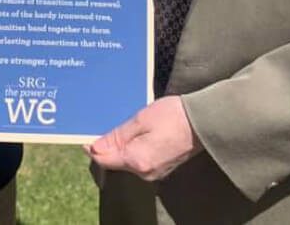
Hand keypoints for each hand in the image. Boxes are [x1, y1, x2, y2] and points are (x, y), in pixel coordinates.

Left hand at [86, 96, 201, 180]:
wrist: (204, 121)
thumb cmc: (173, 116)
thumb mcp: (141, 120)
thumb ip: (118, 136)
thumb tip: (96, 147)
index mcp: (137, 160)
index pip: (105, 160)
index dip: (93, 149)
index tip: (85, 137)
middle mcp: (144, 172)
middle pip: (116, 162)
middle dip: (107, 146)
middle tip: (102, 125)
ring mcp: (155, 172)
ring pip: (128, 161)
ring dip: (121, 147)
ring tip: (121, 126)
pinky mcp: (162, 168)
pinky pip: (139, 160)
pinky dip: (133, 149)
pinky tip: (135, 134)